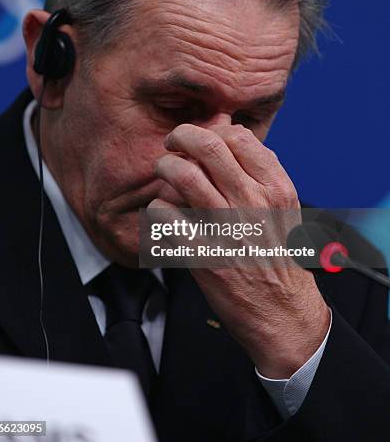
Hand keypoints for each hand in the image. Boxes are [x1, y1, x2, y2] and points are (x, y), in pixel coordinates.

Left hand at [148, 123, 329, 377]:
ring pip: (182, 174)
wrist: (282, 311)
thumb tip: (234, 134)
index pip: (237, 136)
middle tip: (172, 143)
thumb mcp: (286, 208)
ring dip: (165, 167)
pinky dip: (158, 207)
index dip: (213, 131)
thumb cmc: (279, 254)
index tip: (203, 141)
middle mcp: (252, 202)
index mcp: (276, 188)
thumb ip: (263, 171)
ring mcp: (226, 227)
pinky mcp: (201, 254)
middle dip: (181, 136)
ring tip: (164, 172)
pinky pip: (165, 214)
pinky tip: (164, 213)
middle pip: (207, 145)